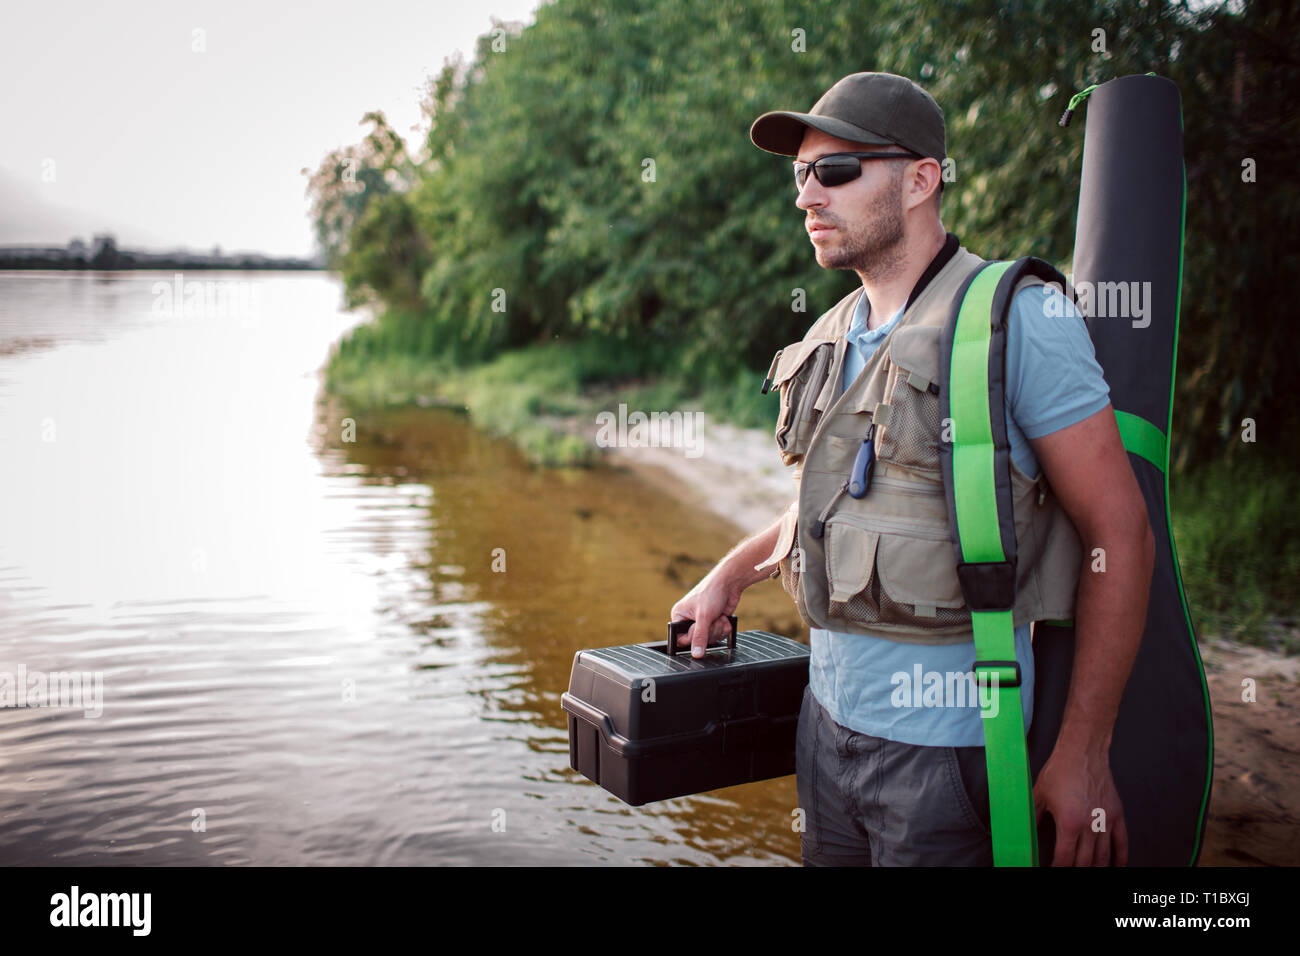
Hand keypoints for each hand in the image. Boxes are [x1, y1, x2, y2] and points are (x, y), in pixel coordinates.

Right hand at [670, 580, 739, 658]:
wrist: (730, 583)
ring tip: (719, 617)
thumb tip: (695, 654)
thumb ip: (699, 637)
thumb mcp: (703, 616)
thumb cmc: (712, 592)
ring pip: (709, 639)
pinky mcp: (714, 623)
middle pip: (697, 641)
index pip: (681, 639)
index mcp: (679, 616)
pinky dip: (723, 628)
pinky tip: (724, 617)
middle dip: (710, 632)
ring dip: (717, 629)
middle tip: (713, 620)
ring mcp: (702, 622)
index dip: (692, 638)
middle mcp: (689, 620)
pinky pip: (718, 635)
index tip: (701, 629)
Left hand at [1033, 745, 1128, 865]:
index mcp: (1069, 823)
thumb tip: (1024, 830)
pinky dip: (1120, 857)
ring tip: (1089, 870)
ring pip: (1104, 857)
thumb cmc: (1061, 770)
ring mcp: (1106, 821)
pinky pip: (1122, 843)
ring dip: (1097, 867)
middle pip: (1085, 862)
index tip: (1053, 870)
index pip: (1064, 858)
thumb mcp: (1039, 795)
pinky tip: (1116, 865)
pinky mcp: (1116, 815)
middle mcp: (1090, 826)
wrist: (1082, 752)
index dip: (1058, 868)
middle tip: (1069, 870)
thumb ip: (1033, 816)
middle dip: (1076, 870)